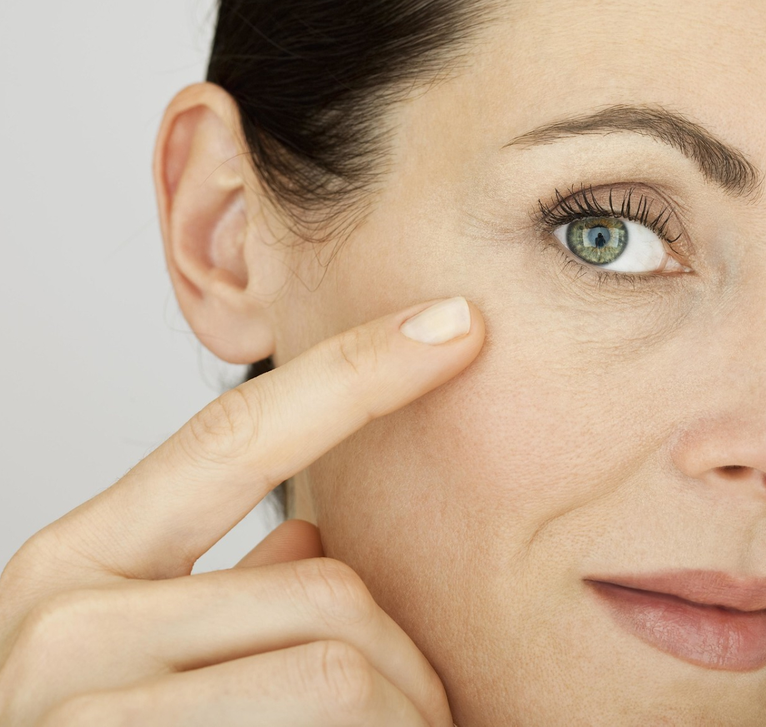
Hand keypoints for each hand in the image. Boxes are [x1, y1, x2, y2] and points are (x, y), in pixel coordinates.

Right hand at [0, 297, 482, 725]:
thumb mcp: (137, 657)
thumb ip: (225, 594)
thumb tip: (310, 534)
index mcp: (78, 565)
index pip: (239, 432)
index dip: (357, 371)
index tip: (454, 324)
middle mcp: (64, 623)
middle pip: (330, 589)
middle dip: (405, 660)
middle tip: (416, 715)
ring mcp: (85, 711)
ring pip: (344, 671)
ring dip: (400, 720)